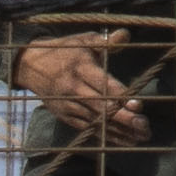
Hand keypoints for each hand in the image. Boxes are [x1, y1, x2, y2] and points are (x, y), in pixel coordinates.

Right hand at [12, 27, 151, 149]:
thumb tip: (125, 35)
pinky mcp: (65, 116)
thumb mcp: (84, 40)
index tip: (138, 105)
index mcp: (80, 69)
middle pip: (101, 108)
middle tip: (144, 126)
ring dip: (119, 131)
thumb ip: (107, 41)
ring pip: (96, 123)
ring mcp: (68, 106)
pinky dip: (106, 137)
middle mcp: (73, 90)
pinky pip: (88, 129)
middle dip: (123, 119)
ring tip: (141, 137)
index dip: (121, 97)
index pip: (103, 85)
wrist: (30, 66)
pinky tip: (124, 141)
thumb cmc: (65, 50)